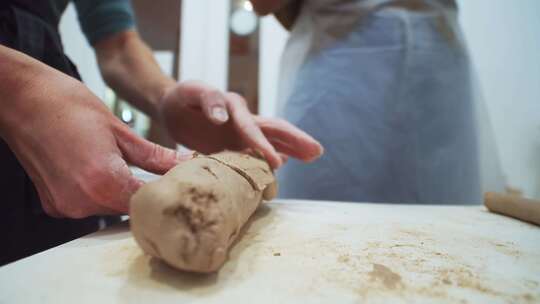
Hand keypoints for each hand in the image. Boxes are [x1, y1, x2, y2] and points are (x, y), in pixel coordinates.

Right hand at [1, 70, 190, 217]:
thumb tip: (187, 163)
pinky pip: (88, 205)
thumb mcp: (120, 129)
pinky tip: (100, 170)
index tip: (178, 181)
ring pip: (110, 209)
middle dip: (146, 193)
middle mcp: (82, 202)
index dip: (166, 192)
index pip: (148, 203)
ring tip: (126, 166)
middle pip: (130, 209)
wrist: (20, 99)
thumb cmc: (67, 105)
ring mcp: (65, 206)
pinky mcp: (54, 204)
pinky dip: (99, 193)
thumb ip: (156, 156)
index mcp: (103, 182)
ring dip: (122, 193)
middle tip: (159, 174)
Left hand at [158, 81, 322, 167]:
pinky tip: (286, 161)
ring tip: (313, 155)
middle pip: (275, 129)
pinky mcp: (235, 143)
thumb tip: (223, 117)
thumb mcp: (191, 92)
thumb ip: (208, 99)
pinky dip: (274, 154)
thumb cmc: (182, 97)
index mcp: (234, 108)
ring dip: (293, 147)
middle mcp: (243, 120)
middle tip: (317, 152)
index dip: (264, 144)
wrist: (172, 107)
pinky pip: (258, 150)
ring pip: (273, 139)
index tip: (277, 162)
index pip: (253, 128)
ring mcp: (242, 132)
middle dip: (296, 141)